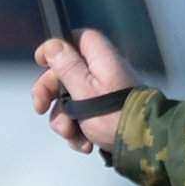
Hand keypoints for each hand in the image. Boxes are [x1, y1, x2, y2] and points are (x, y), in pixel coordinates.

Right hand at [31, 28, 138, 156]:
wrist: (144, 146)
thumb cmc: (114, 115)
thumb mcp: (84, 90)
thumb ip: (66, 66)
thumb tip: (52, 45)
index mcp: (101, 58)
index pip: (76, 39)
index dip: (56, 49)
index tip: (40, 62)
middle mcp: (103, 72)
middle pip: (66, 73)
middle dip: (51, 95)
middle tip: (41, 109)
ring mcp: (105, 94)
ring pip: (70, 100)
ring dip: (65, 121)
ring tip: (74, 136)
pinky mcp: (106, 114)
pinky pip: (82, 118)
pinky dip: (79, 131)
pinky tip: (85, 144)